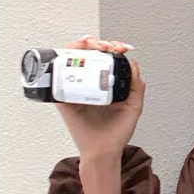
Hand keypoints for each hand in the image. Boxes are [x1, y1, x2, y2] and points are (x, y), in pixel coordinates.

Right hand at [54, 35, 144, 159]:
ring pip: (71, 59)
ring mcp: (74, 88)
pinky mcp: (62, 96)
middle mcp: (88, 84)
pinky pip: (57, 74)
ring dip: (79, 46)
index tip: (119, 47)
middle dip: (96, 43)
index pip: (104, 59)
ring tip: (90, 45)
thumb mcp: (134, 107)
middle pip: (86, 54)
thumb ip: (137, 87)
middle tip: (105, 46)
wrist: (103, 151)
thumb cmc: (116, 133)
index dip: (110, 48)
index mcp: (105, 85)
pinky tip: (71, 56)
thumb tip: (133, 63)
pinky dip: (61, 60)